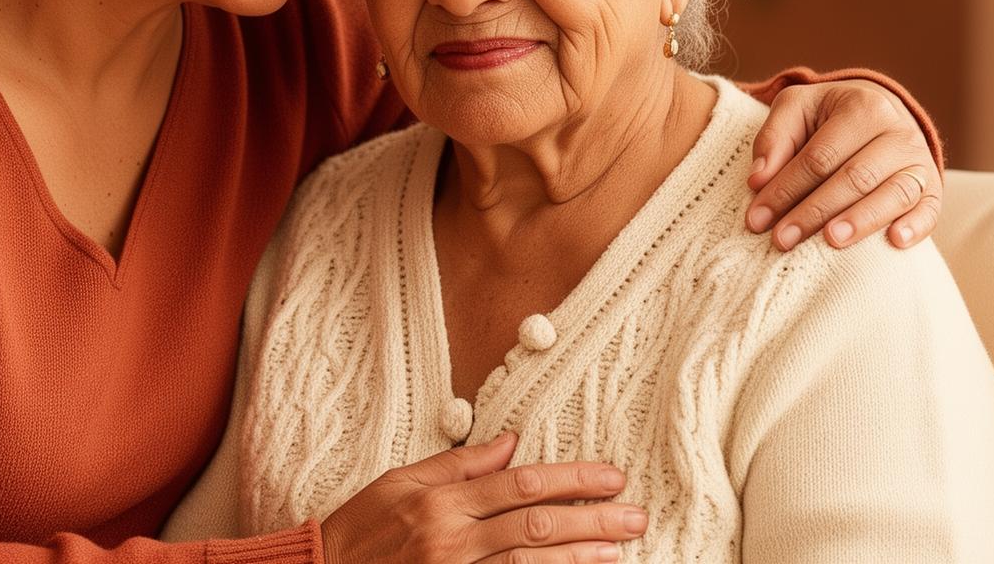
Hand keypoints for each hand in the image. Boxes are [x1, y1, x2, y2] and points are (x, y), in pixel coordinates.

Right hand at [320, 432, 645, 563]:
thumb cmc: (358, 530)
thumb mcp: (398, 482)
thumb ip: (457, 464)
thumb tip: (510, 441)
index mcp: (441, 501)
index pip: (521, 484)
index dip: (572, 479)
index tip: (612, 477)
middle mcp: (452, 540)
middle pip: (537, 525)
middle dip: (592, 519)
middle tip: (635, 516)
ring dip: (580, 559)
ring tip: (618, 551)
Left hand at [744, 79, 940, 250]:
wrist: (879, 113)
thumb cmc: (828, 117)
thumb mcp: (796, 109)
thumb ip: (774, 138)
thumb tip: (758, 179)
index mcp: (862, 107)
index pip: (818, 157)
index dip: (785, 189)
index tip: (756, 219)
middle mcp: (897, 132)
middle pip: (853, 178)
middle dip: (813, 212)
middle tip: (782, 240)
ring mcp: (919, 160)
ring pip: (892, 194)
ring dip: (861, 221)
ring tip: (831, 242)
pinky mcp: (932, 186)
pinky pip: (930, 208)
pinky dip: (916, 226)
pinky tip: (895, 242)